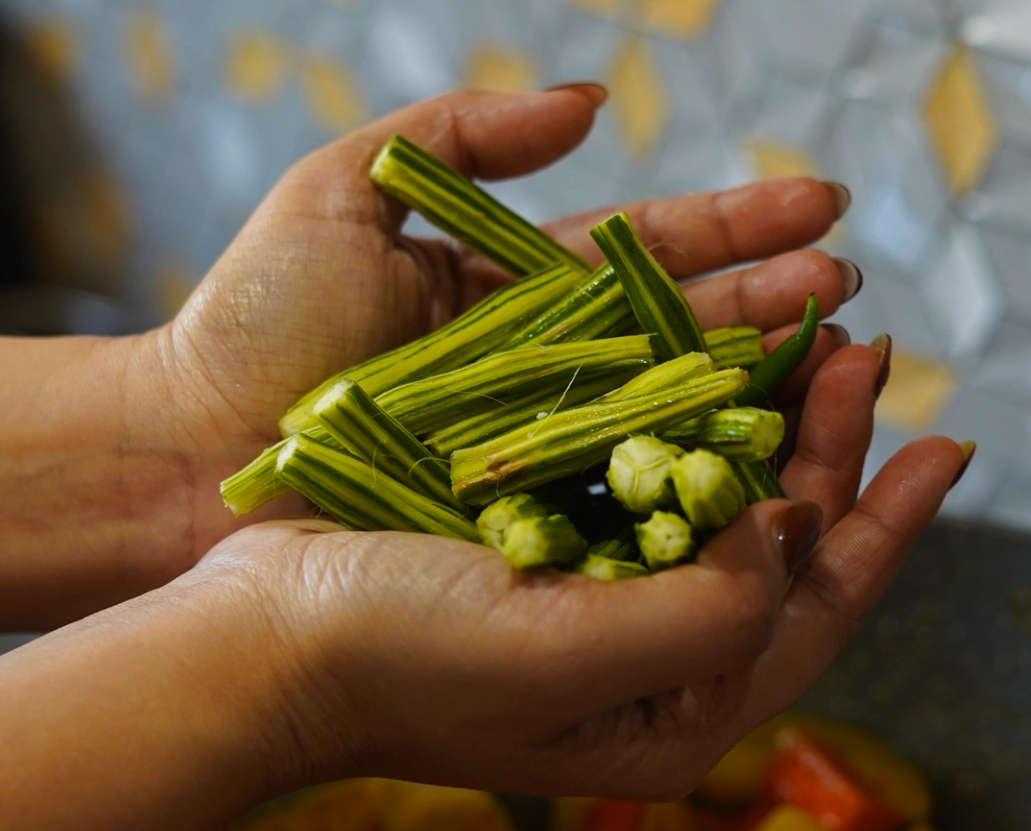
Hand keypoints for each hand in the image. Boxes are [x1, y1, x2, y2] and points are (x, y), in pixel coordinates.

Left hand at [132, 85, 856, 559]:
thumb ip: (464, 133)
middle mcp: (546, 373)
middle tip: (853, 295)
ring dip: (758, 391)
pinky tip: (765, 464)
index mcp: (515, 291)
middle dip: (774, 308)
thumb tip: (593, 102)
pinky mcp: (523, 528)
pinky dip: (696, 486)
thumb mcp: (345, 190)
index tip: (825, 209)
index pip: (650, 251)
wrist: (177, 457)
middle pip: (683, 333)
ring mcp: (539, 455)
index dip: (739, 230)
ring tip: (838, 359)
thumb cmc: (250, 324)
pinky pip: (623, 503)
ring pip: (671, 417)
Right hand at [195, 343, 969, 799]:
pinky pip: (644, 477)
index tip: (950, 443)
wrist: (256, 642)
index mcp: (674, 716)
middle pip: (775, 553)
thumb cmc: (408, 662)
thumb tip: (788, 529)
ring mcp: (595, 609)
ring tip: (808, 338)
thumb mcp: (576, 655)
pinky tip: (707, 361)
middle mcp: (649, 669)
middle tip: (863, 350)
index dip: (888, 529)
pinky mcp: (542, 551)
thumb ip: (712, 612)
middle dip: (828, 454)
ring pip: (716, 507)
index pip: (815, 617)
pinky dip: (684, 418)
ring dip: (765, 424)